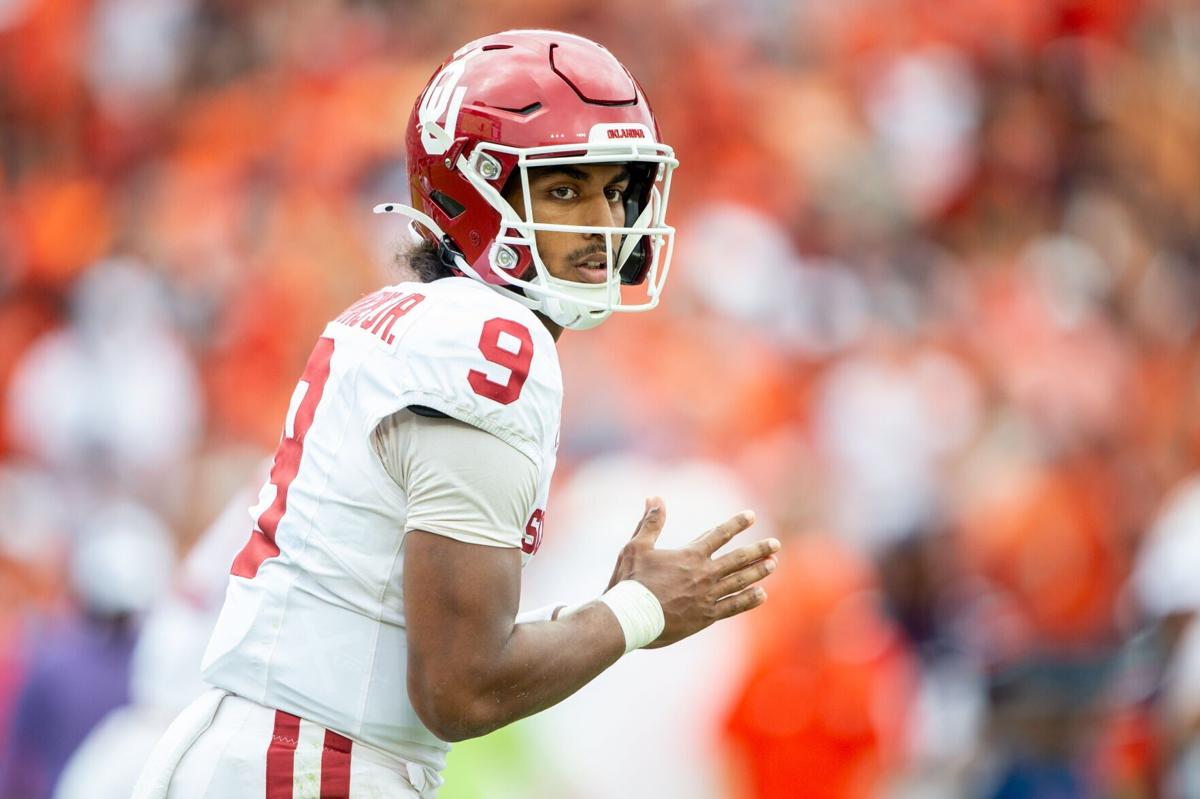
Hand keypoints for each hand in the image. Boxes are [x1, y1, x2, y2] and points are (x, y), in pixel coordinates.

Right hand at [606, 497, 779, 647]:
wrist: (629, 618)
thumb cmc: (630, 582)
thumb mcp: (636, 546)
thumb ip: (650, 522)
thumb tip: (654, 497)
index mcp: (689, 555)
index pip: (719, 534)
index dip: (736, 524)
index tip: (751, 516)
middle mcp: (703, 574)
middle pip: (738, 559)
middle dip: (758, 550)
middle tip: (775, 544)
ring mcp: (707, 596)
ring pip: (740, 581)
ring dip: (758, 571)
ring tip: (773, 564)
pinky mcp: (705, 616)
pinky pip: (733, 606)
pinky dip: (749, 599)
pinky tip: (761, 594)